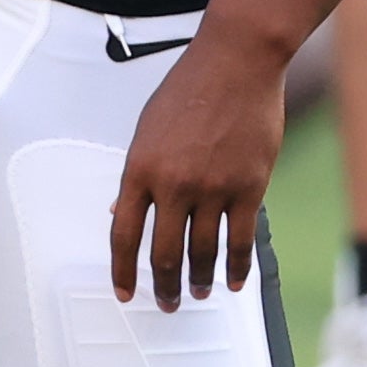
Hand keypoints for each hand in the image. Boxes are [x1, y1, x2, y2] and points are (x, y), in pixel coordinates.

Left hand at [110, 30, 286, 310]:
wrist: (236, 63)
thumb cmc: (189, 89)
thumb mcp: (147, 128)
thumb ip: (136, 174)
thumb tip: (118, 212)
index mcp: (140, 169)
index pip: (123, 234)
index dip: (122, 271)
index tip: (125, 294)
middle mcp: (173, 185)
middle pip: (164, 254)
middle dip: (163, 286)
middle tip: (167, 304)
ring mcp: (212, 188)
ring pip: (202, 253)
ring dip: (198, 280)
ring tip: (198, 293)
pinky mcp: (248, 187)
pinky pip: (240, 240)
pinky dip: (237, 266)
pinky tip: (234, 281)